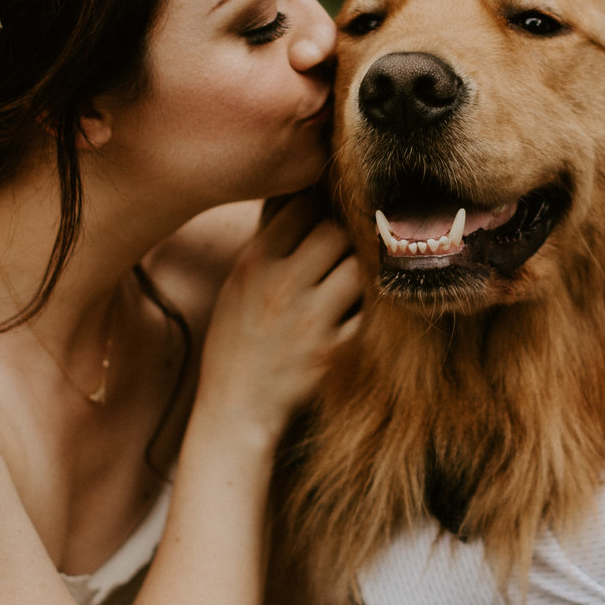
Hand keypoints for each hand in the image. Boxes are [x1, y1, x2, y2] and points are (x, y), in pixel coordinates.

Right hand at [195, 194, 360, 440]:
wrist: (236, 408)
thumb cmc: (235, 342)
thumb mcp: (236, 286)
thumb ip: (265, 244)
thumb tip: (294, 197)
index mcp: (253, 264)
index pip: (299, 209)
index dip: (316, 207)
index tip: (323, 216)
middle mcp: (282, 286)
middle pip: (335, 232)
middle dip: (344, 235)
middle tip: (345, 248)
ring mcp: (311, 320)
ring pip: (358, 267)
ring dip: (360, 268)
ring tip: (353, 277)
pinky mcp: (336, 350)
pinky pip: (369, 311)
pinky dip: (369, 306)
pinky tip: (359, 310)